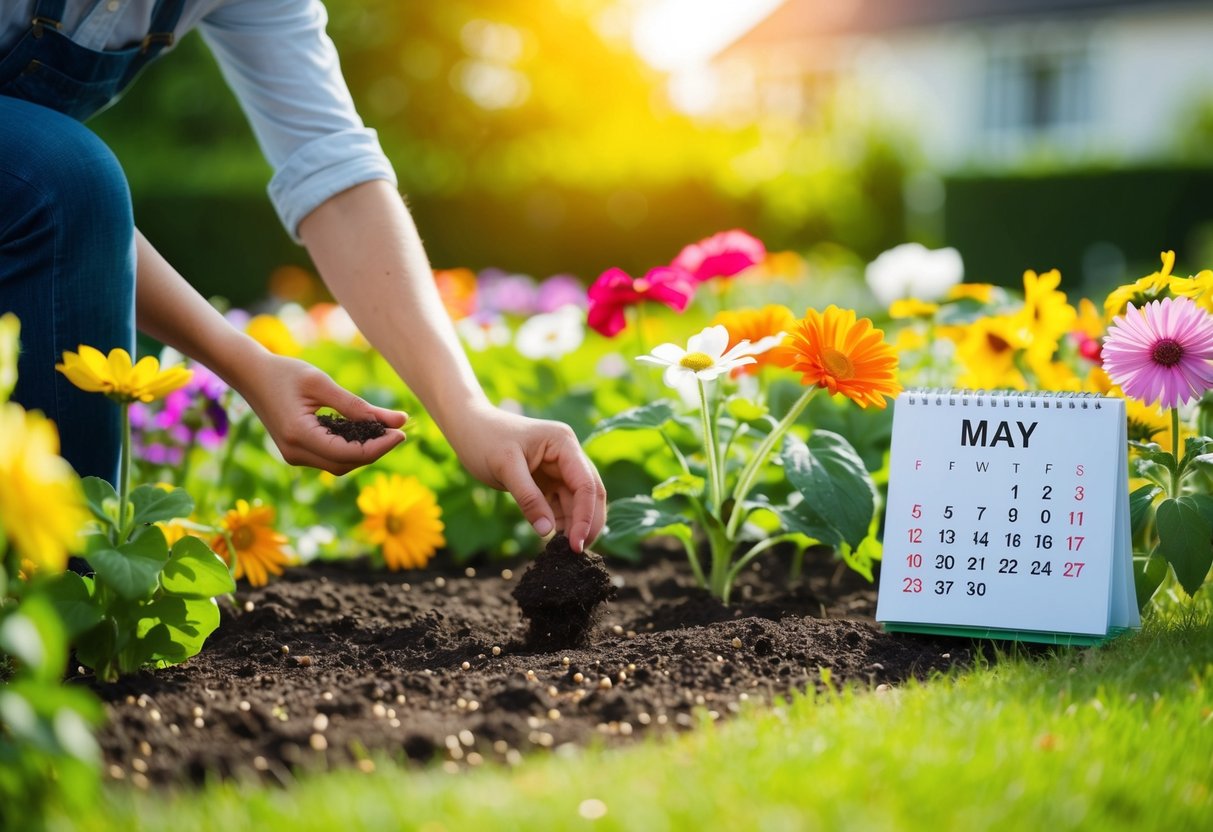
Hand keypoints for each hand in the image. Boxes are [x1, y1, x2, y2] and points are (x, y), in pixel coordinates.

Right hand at [239, 353, 406, 474]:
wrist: (251, 375)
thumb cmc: (285, 373)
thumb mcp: (323, 384)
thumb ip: (359, 405)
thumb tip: (399, 420)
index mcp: (299, 436)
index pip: (349, 454)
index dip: (379, 447)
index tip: (402, 433)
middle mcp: (295, 453)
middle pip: (346, 464)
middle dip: (375, 451)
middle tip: (397, 431)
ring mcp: (294, 455)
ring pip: (339, 464)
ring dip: (364, 451)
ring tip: (385, 429)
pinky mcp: (296, 452)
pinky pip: (330, 457)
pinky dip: (350, 447)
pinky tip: (364, 430)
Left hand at [450, 405, 606, 551]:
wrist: (467, 427)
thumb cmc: (484, 439)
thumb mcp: (505, 468)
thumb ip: (528, 499)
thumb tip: (547, 532)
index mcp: (564, 444)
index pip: (586, 484)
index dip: (586, 516)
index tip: (577, 544)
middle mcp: (568, 455)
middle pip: (590, 494)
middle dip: (587, 523)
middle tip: (577, 552)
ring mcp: (559, 468)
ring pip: (577, 502)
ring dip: (575, 525)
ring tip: (564, 550)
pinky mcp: (547, 480)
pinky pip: (561, 504)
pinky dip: (561, 522)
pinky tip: (554, 539)